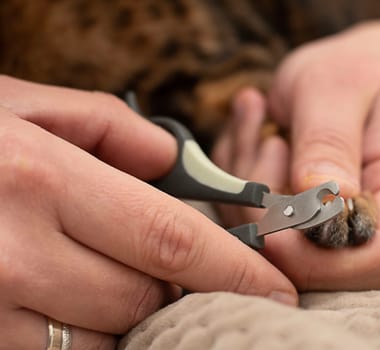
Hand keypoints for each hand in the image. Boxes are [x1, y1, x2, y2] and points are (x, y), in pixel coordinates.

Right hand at [0, 76, 296, 349]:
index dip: (237, 269)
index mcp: (39, 180)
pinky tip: (82, 298)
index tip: (278, 289)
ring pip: (108, 335)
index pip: (174, 241)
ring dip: (135, 313)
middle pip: (148, 295)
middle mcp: (13, 253)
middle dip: (186, 289)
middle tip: (193, 271)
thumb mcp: (24, 106)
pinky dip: (91, 334)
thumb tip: (172, 164)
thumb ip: (110, 128)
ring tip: (122, 274)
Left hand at [213, 22, 379, 290]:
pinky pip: (255, 223)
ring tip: (260, 124)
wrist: (351, 73)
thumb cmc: (353, 72)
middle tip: (267, 141)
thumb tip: (320, 197)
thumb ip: (329, 140)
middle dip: (271, 217)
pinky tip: (253, 130)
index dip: (323, 258)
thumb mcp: (338, 87)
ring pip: (279, 248)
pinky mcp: (303, 223)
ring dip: (249, 188)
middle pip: (325, 267)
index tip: (271, 216)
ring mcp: (339, 225)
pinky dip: (239, 180)